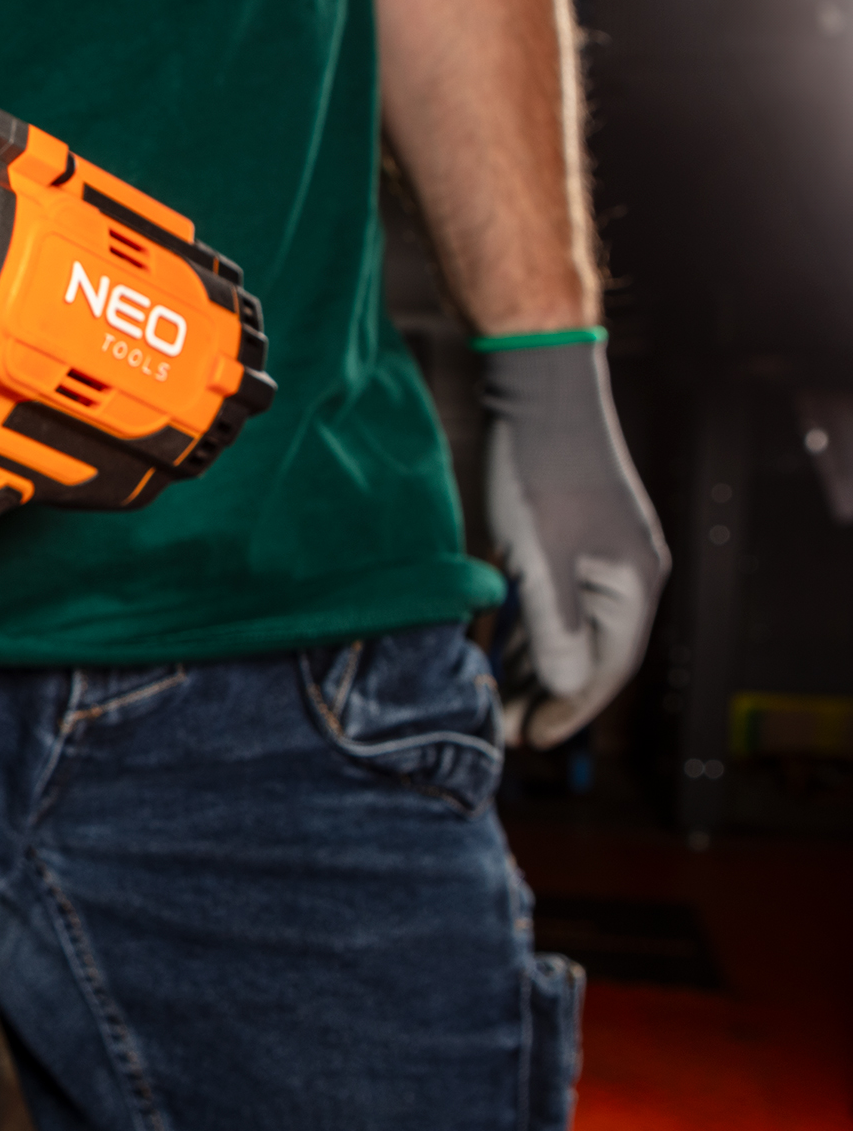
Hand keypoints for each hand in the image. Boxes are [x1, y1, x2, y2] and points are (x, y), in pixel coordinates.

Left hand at [481, 339, 669, 747]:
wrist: (539, 390)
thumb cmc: (540, 472)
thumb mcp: (541, 559)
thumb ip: (554, 628)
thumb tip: (564, 689)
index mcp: (633, 586)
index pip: (607, 670)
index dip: (568, 710)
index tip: (528, 740)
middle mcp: (627, 576)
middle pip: (590, 654)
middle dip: (547, 694)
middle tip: (504, 728)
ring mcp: (601, 556)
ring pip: (570, 628)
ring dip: (534, 664)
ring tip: (497, 699)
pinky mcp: (573, 538)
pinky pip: (556, 600)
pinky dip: (529, 628)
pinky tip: (498, 649)